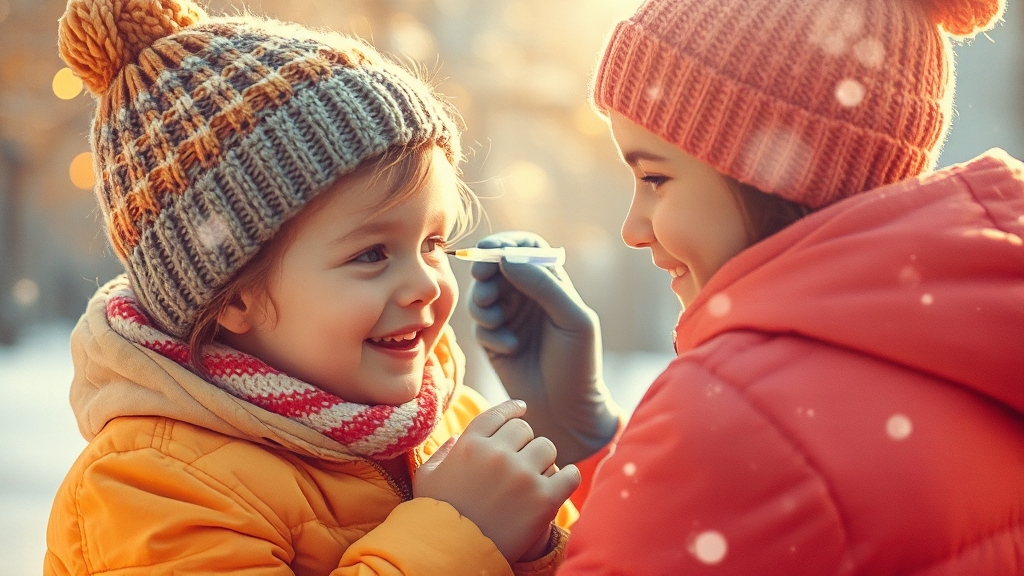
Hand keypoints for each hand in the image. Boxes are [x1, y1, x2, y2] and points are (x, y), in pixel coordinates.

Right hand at [414, 399, 579, 563]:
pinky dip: (567, 477)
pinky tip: (561, 483)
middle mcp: (496, 455)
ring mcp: (522, 476)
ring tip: (536, 476)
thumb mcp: (427, 480)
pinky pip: (569, 474)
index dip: (512, 409)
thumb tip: (456, 439)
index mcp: (470, 445)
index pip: (497, 415)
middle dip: (524, 443)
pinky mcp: (544, 500)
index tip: (522, 408)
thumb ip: (440, 454)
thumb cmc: (437, 518)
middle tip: (521, 461)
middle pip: (525, 430)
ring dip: (543, 460)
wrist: (456, 557)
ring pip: (547, 448)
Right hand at [468, 231, 620, 464]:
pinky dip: (490, 333)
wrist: (567, 411)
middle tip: (484, 281)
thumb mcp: (572, 319)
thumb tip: (507, 257)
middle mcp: (528, 297)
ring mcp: (509, 319)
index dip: (507, 244)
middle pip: (496, 267)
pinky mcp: (494, 342)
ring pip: (481, 295)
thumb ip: (544, 285)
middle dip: (486, 272)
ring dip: (483, 304)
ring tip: (497, 322)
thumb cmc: (579, 363)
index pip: (526, 248)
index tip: (492, 249)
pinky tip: (510, 349)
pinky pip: (480, 326)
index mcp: (551, 284)